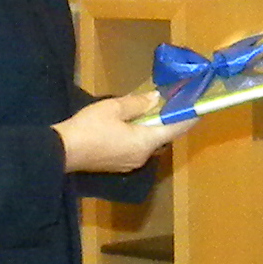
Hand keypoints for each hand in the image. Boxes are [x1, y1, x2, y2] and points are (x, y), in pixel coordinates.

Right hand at [57, 86, 187, 176]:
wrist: (62, 152)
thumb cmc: (89, 127)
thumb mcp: (113, 108)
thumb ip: (137, 103)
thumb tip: (156, 99)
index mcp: (145, 142)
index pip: (175, 129)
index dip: (189, 117)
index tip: (201, 106)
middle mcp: (143, 156)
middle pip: (163, 137)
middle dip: (169, 120)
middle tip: (173, 102)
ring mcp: (131, 163)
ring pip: (150, 143)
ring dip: (154, 128)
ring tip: (154, 111)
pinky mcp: (119, 164)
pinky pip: (138, 148)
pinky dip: (142, 135)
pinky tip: (135, 125)